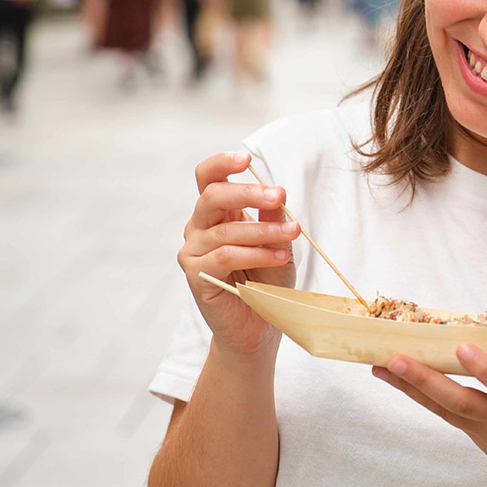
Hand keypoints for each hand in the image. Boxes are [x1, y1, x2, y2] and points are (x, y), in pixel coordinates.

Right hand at [177, 151, 300, 356]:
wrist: (258, 328)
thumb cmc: (267, 282)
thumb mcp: (278, 243)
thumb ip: (273, 219)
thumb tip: (277, 194)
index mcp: (217, 213)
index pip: (208, 178)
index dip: (222, 164)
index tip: (246, 159)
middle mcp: (199, 227)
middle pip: (213, 197)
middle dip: (248, 193)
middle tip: (279, 196)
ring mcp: (193, 251)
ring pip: (225, 231)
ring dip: (263, 230)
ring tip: (292, 235)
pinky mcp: (196, 275)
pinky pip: (224, 257)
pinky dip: (255, 254)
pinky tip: (278, 256)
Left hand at [373, 346, 486, 486]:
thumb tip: (485, 325)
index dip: (486, 370)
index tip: (462, 348)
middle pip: (463, 402)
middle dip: (426, 379)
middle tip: (394, 358)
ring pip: (448, 411)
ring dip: (412, 387)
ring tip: (382, 367)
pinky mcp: (482, 443)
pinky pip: (451, 417)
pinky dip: (427, 397)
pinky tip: (403, 381)